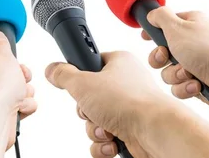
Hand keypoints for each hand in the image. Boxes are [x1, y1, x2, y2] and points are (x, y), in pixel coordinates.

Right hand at [45, 51, 171, 157]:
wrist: (156, 132)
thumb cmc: (128, 102)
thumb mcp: (83, 83)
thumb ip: (63, 75)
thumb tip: (52, 70)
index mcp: (118, 63)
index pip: (90, 65)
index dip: (79, 77)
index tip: (75, 84)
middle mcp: (125, 85)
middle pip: (88, 98)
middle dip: (86, 111)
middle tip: (93, 110)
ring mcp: (128, 109)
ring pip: (95, 121)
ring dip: (94, 130)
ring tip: (106, 130)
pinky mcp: (131, 131)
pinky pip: (106, 139)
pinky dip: (104, 145)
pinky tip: (111, 143)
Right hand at [144, 7, 208, 110]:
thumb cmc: (207, 49)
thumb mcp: (177, 26)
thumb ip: (160, 16)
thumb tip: (152, 14)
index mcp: (189, 25)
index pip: (164, 26)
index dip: (153, 33)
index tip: (146, 38)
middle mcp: (192, 44)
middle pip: (161, 53)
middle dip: (160, 59)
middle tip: (167, 57)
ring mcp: (196, 64)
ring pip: (168, 72)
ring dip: (175, 75)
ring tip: (189, 73)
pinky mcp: (199, 83)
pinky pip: (179, 87)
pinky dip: (185, 87)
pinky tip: (197, 85)